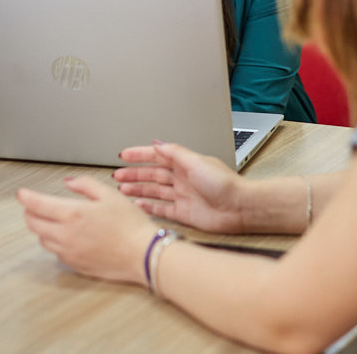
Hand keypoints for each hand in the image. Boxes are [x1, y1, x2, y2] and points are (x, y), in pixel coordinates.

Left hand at [18, 176, 156, 285]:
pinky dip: (55, 242)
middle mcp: (65, 235)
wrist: (142, 254)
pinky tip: (67, 236)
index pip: (36, 204)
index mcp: (72, 214)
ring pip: (42, 239)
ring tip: (53, 220)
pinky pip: (56, 252)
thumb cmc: (130, 225)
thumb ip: (85, 185)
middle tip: (35, 205)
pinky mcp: (75, 264)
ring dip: (42, 228)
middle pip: (33, 223)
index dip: (25, 197)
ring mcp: (68, 252)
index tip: (21, 193)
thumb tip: (68, 182)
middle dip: (30, 212)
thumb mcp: (110, 194)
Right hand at [113, 142, 245, 232]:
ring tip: (122, 190)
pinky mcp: (183, 212)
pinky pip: (161, 208)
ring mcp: (182, 195)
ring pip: (154, 190)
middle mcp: (182, 178)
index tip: (124, 155)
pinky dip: (148, 206)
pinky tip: (138, 205)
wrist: (239, 208)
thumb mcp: (197, 161)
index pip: (157, 156)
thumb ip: (175, 153)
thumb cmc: (224, 184)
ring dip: (138, 189)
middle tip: (118, 175)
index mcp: (185, 163)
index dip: (140, 155)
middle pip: (152, 173)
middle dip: (134, 173)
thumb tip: (157, 143)